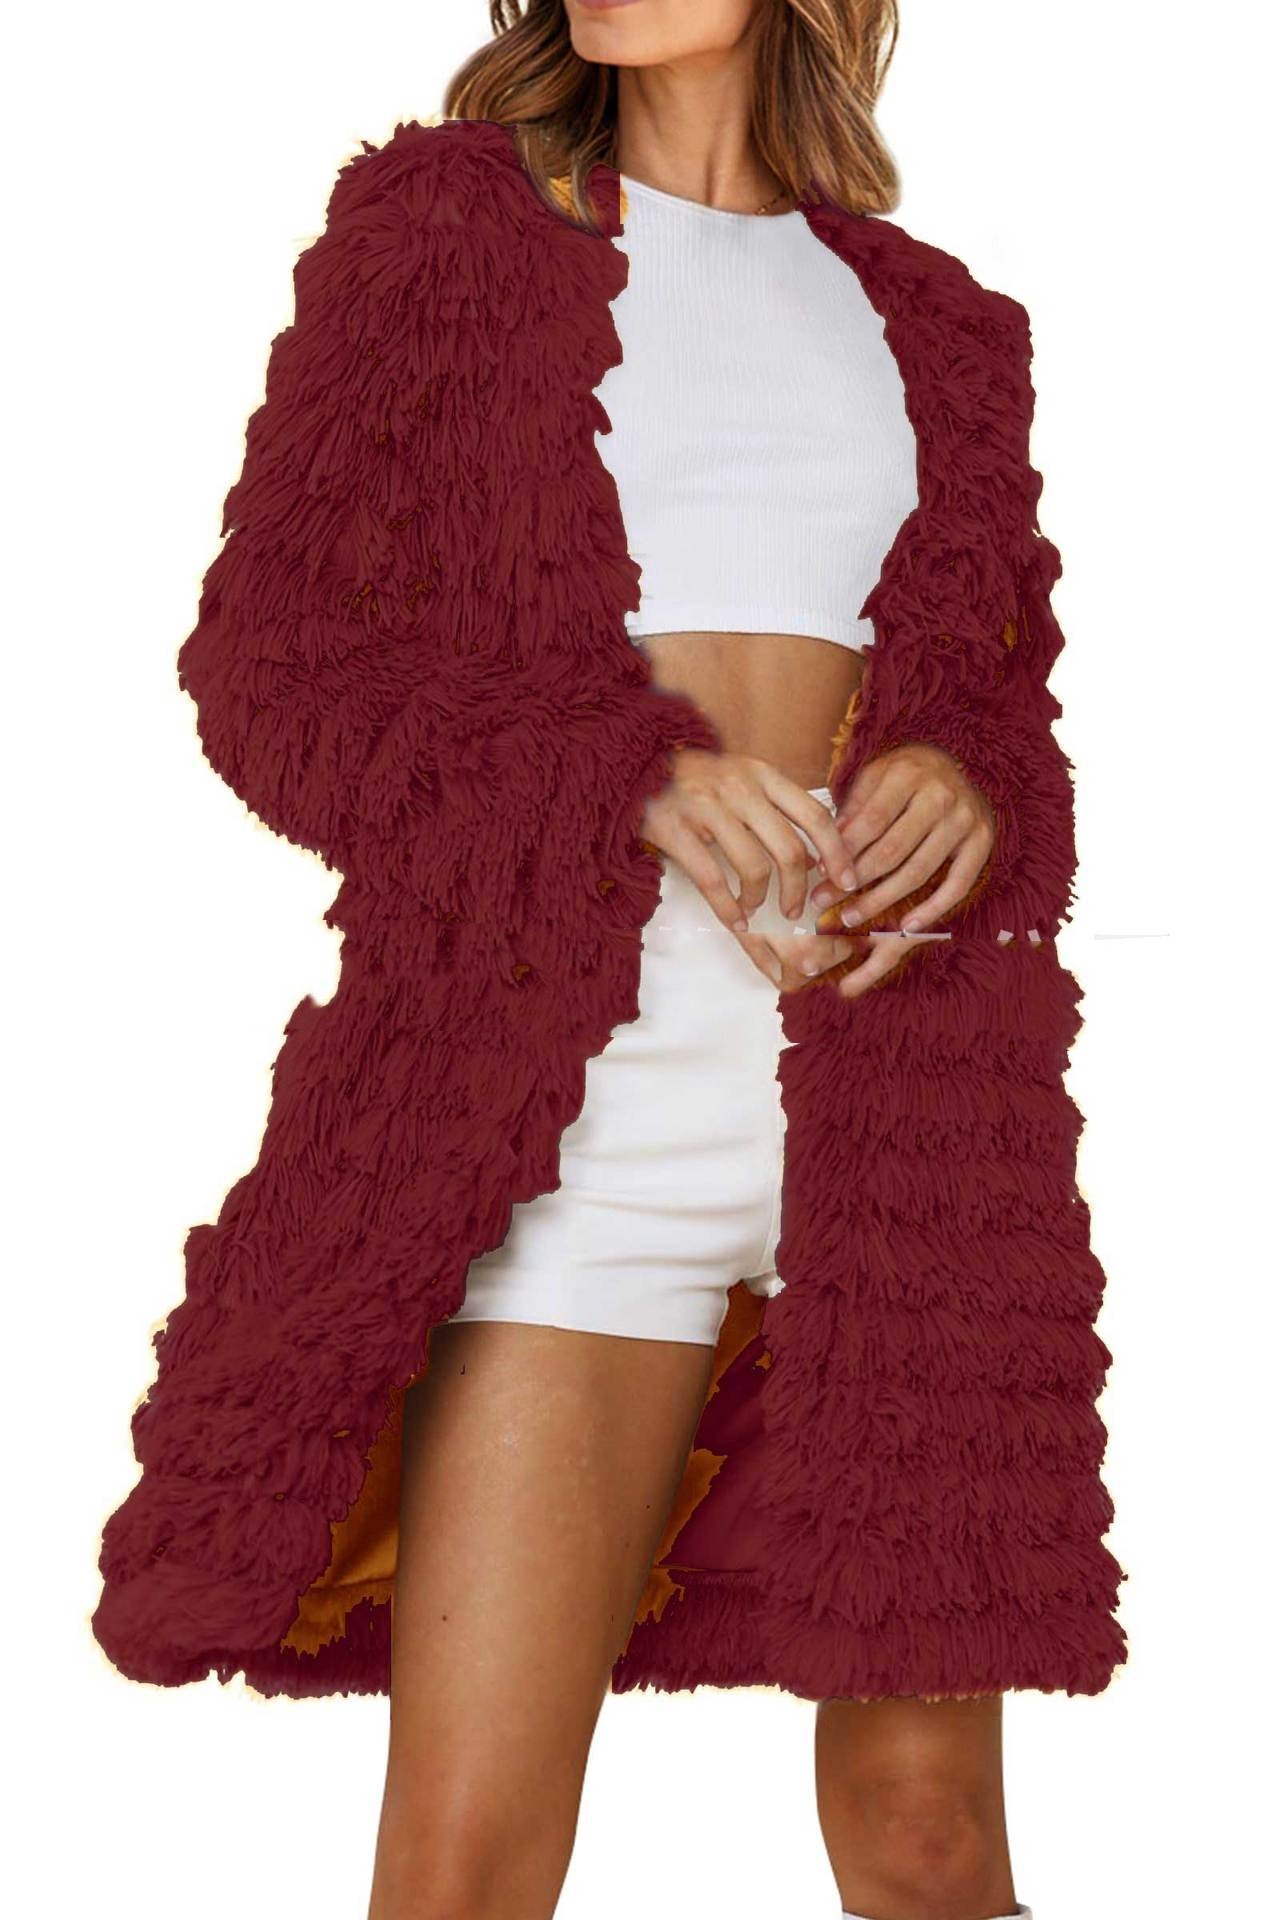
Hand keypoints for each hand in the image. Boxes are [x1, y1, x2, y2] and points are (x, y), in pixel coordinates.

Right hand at [638, 749, 860, 989]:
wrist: (635, 762)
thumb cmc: (697, 778)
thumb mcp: (743, 778)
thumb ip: (778, 809)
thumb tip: (814, 857)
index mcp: (762, 774)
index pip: (814, 815)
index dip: (837, 852)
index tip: (847, 881)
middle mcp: (739, 788)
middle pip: (789, 849)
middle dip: (798, 888)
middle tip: (797, 909)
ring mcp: (707, 808)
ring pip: (754, 868)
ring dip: (761, 899)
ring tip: (757, 909)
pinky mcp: (675, 830)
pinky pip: (712, 880)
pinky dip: (728, 908)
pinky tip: (735, 921)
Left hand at [807, 742, 995, 999]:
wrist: (963, 765)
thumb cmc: (908, 776)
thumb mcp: (876, 776)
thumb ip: (853, 809)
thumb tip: (827, 851)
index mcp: (908, 775)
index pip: (870, 821)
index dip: (844, 852)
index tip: (820, 876)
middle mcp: (939, 797)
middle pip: (891, 850)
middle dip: (854, 881)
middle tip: (824, 902)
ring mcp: (963, 821)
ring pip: (918, 871)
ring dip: (882, 900)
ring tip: (851, 916)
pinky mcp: (981, 843)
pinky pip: (957, 884)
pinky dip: (932, 909)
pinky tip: (906, 927)